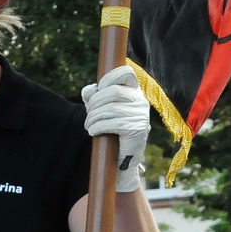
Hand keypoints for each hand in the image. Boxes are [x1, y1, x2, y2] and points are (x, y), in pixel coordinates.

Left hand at [80, 64, 149, 192]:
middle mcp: (141, 100)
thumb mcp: (101, 110)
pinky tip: (93, 131)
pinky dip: (98, 127)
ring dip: (93, 118)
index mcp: (134, 91)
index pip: (126, 72)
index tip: (98, 90)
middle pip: (113, 91)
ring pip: (111, 108)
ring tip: (89, 126)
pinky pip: (113, 123)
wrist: (121, 159)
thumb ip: (94, 97)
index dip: (108, 78)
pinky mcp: (138, 128)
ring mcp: (141, 114)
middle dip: (94, 103)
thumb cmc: (111, 131)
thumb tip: (88, 91)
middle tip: (88, 116)